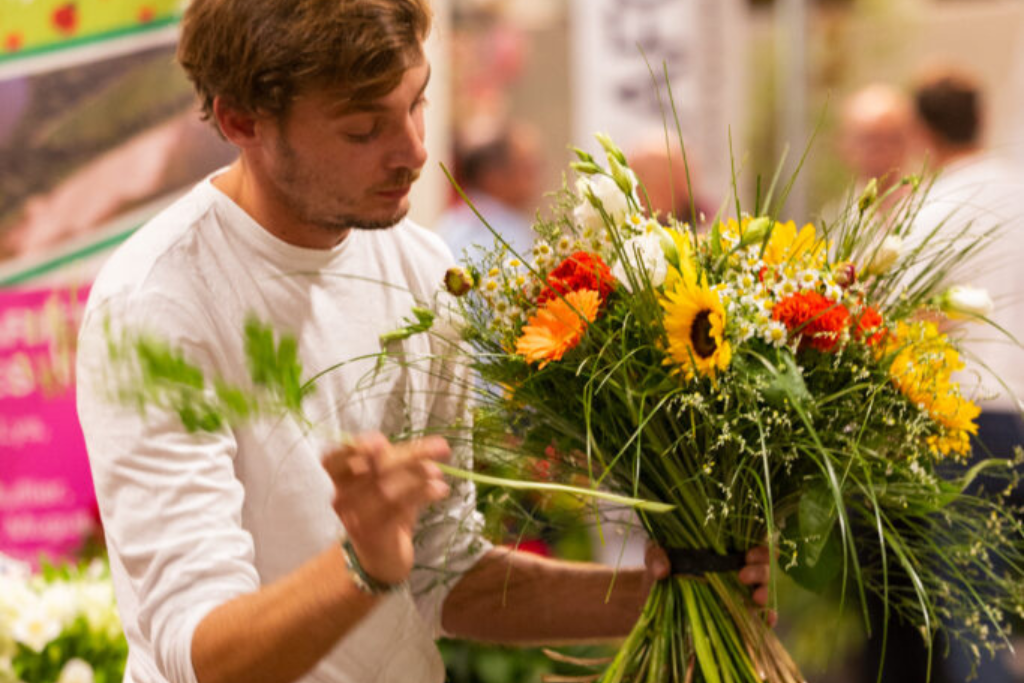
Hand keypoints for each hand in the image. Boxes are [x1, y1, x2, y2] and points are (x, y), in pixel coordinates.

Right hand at [323, 432, 450, 585]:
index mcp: (340, 480)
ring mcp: (356, 518)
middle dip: (409, 455)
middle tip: (441, 447)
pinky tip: (440, 490)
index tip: (381, 442)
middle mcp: (343, 498)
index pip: (333, 459)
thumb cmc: (384, 513)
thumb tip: (433, 448)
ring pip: (387, 488)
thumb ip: (398, 463)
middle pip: (371, 469)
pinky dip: (423, 494)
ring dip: (419, 476)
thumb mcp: (387, 484)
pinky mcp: (374, 534)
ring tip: (439, 473)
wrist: (380, 559)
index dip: (352, 449)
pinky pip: (399, 508)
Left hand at [643, 543, 777, 627]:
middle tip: (743, 576)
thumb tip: (663, 570)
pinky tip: (767, 619)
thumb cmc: (661, 565)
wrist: (656, 595)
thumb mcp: (655, 554)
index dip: (759, 546)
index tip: (749, 553)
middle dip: (761, 569)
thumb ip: (656, 556)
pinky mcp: (739, 611)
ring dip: (765, 591)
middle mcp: (737, 565)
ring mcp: (740, 589)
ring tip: (755, 599)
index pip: (752, 540)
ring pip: (765, 587)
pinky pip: (762, 614)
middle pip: (764, 564)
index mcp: (723, 545)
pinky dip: (769, 616)